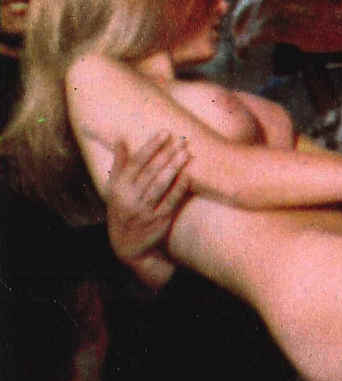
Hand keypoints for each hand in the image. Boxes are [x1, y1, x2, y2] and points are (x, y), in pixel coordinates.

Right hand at [107, 133, 190, 287]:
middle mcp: (130, 199)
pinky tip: (189, 175)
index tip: (164, 133)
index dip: (150, 147)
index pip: (136, 163)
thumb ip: (119, 165)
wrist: (129, 247)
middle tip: (181, 140)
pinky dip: (179, 188)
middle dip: (166, 154)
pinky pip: (171, 201)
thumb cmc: (124, 212)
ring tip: (186, 153)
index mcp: (118, 189)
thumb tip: (119, 139)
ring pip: (160, 185)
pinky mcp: (159, 221)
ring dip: (174, 168)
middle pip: (150, 172)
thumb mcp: (115, 191)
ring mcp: (145, 211)